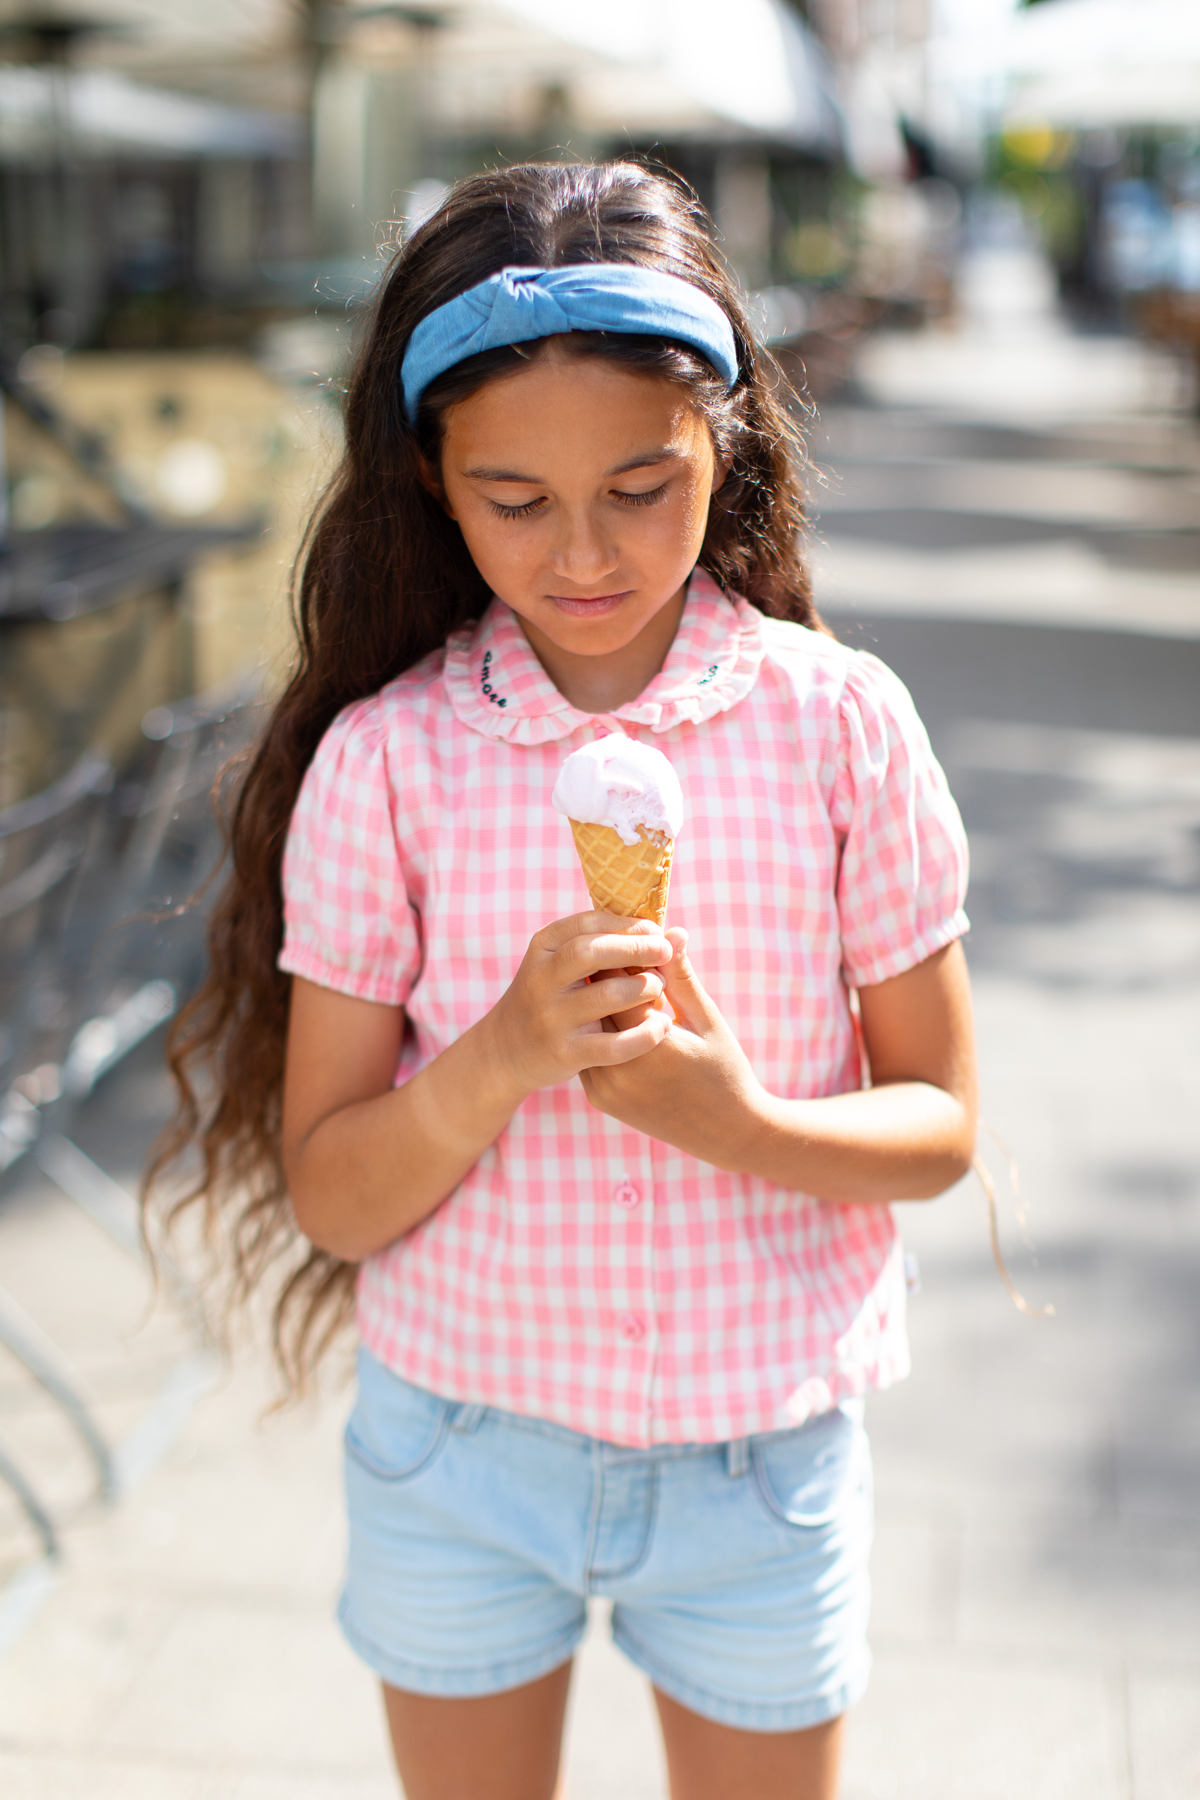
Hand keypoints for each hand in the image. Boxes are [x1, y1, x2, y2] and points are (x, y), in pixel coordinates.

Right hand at [483, 911, 674, 1100]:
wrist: (505, 1050)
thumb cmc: (551, 997)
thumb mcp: (558, 963)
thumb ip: (599, 944)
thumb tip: (666, 931)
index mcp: (543, 947)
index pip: (588, 923)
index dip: (627, 924)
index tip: (655, 931)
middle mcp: (542, 979)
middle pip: (592, 953)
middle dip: (636, 948)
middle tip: (665, 952)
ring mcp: (551, 1017)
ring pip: (608, 995)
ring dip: (644, 988)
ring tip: (659, 988)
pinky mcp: (564, 1052)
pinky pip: (614, 1044)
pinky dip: (645, 1035)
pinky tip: (661, 1027)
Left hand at [580, 929, 767, 1169]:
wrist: (725, 1134)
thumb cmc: (725, 1071)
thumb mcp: (706, 1021)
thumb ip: (681, 977)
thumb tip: (671, 930)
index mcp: (649, 1046)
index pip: (616, 982)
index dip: (624, 956)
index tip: (636, 941)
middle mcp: (618, 1070)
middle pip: (596, 1003)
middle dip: (609, 976)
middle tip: (624, 958)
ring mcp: (604, 1089)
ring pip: (588, 1028)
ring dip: (600, 1004)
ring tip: (621, 987)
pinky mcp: (599, 1099)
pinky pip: (589, 1051)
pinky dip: (600, 1032)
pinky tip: (617, 1019)